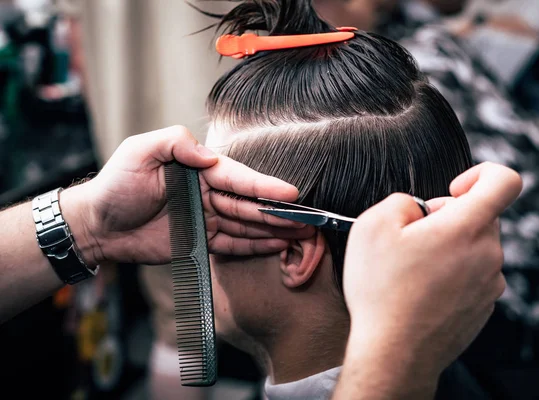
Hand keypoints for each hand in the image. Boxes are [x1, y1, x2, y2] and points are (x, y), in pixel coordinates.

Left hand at [61, 126, 311, 265]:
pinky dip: (253, 245)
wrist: (97, 225)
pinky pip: (232, 243)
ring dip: (273, 229)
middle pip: (249, 203)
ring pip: (246, 224)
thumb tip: (210, 155)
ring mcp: (206, 218)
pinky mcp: (200, 241)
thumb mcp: (139, 151)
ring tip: (300, 234)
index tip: (290, 194)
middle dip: (278, 211)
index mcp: (197, 169)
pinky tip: (275, 245)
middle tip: (307, 219)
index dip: (264, 186)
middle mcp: (207, 193)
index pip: (237, 177)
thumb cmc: (116, 185)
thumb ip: (175, 142)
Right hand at [342, 162, 521, 380]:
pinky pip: (472, 274)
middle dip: (448, 217)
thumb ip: (402, 200)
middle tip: (413, 239)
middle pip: (481, 215)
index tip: (453, 190)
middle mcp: (488, 254)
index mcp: (466, 228)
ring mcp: (490, 283)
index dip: (480, 174)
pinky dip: (451, 274)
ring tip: (412, 270)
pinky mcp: (484, 306)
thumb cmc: (382, 291)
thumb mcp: (372, 225)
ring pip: (474, 246)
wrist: (394, 354)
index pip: (505, 181)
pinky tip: (421, 291)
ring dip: (448, 248)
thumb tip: (418, 208)